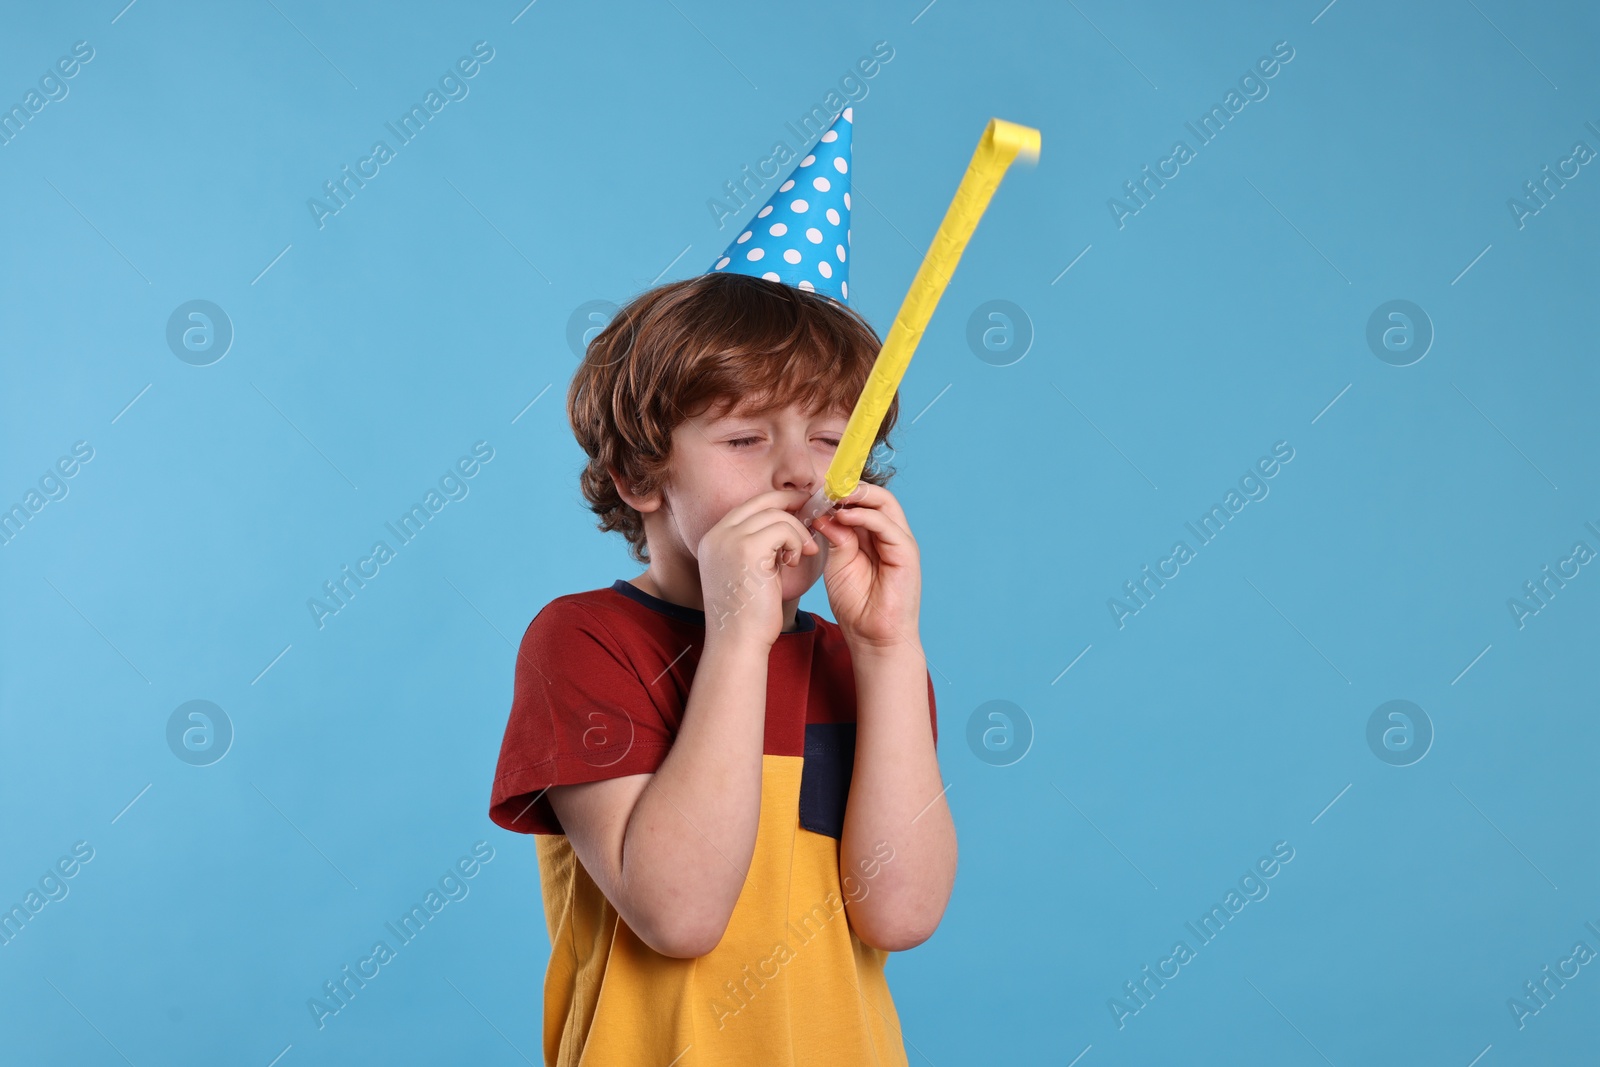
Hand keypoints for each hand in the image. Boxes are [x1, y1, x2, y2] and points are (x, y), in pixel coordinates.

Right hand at [697, 489, 817, 648]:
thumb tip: (784, 526)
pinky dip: (797, 542)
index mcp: (713, 539)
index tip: (797, 507)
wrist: (737, 642)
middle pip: (761, 501)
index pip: (748, 506)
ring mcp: (729, 540)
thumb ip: (757, 547)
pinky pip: (783, 529)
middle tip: (812, 510)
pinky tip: (794, 563)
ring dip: (797, 532)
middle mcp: (717, 535)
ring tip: (802, 555)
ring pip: (776, 514)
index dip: (775, 502)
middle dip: (790, 502)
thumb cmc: (747, 615)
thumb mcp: (747, 572)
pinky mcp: (747, 549)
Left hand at [812, 483, 920, 652]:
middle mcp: (889, 535)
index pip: (862, 503)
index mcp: (873, 536)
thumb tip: (824, 513)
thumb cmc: (856, 605)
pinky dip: (865, 516)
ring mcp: (900, 542)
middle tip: (825, 486)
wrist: (873, 638)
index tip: (815, 491)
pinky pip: (887, 525)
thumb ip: (835, 538)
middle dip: (850, 488)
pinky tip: (844, 516)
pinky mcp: (907, 553)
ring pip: (885, 503)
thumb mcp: (837, 564)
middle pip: (876, 497)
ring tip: (833, 496)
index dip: (841, 493)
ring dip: (858, 496)